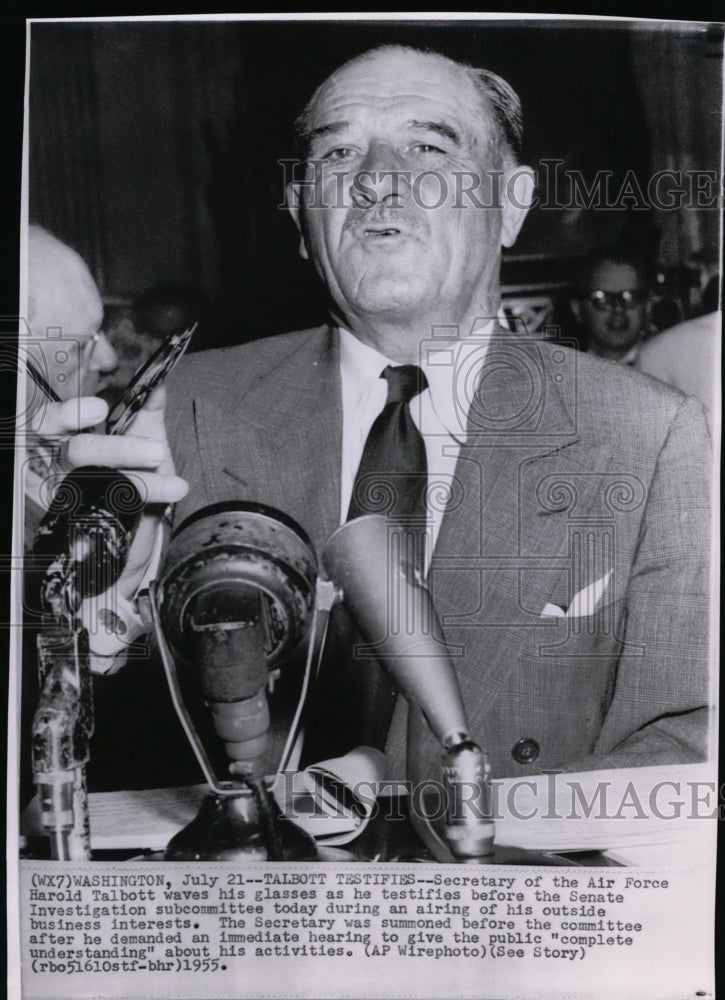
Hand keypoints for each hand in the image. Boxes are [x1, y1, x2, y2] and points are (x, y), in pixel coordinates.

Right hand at [29, 386, 187, 597]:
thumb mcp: (145, 448)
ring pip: (96, 486)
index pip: (52, 421)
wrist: (131, 545)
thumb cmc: (133, 490)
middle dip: (118, 450)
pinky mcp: (79, 529)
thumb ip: (147, 416)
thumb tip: (158, 384)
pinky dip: (143, 500)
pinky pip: (108, 512)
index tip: (98, 410)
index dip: (68, 413)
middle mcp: (58, 469)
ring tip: (177, 485)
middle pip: (75, 452)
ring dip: (139, 481)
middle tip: (157, 452)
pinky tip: (170, 495)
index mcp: (67, 441)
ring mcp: (65, 501)